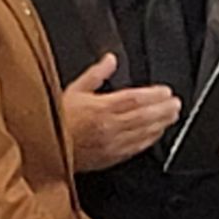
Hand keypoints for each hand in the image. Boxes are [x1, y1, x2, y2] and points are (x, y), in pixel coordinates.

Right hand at [63, 53, 180, 170]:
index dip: (153, 95)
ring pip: (143, 134)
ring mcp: (111, 144)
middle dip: (163, 110)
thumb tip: (110, 59)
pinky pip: (135, 149)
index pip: (134, 99)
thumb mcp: (73, 89)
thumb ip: (96, 74)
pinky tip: (156, 135)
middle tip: (176, 104)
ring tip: (172, 117)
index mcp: (100, 108)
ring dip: (160, 125)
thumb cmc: (56, 118)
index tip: (166, 91)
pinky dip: (148, 141)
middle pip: (144, 117)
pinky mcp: (109, 158)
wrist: (42, 147)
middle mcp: (109, 127)